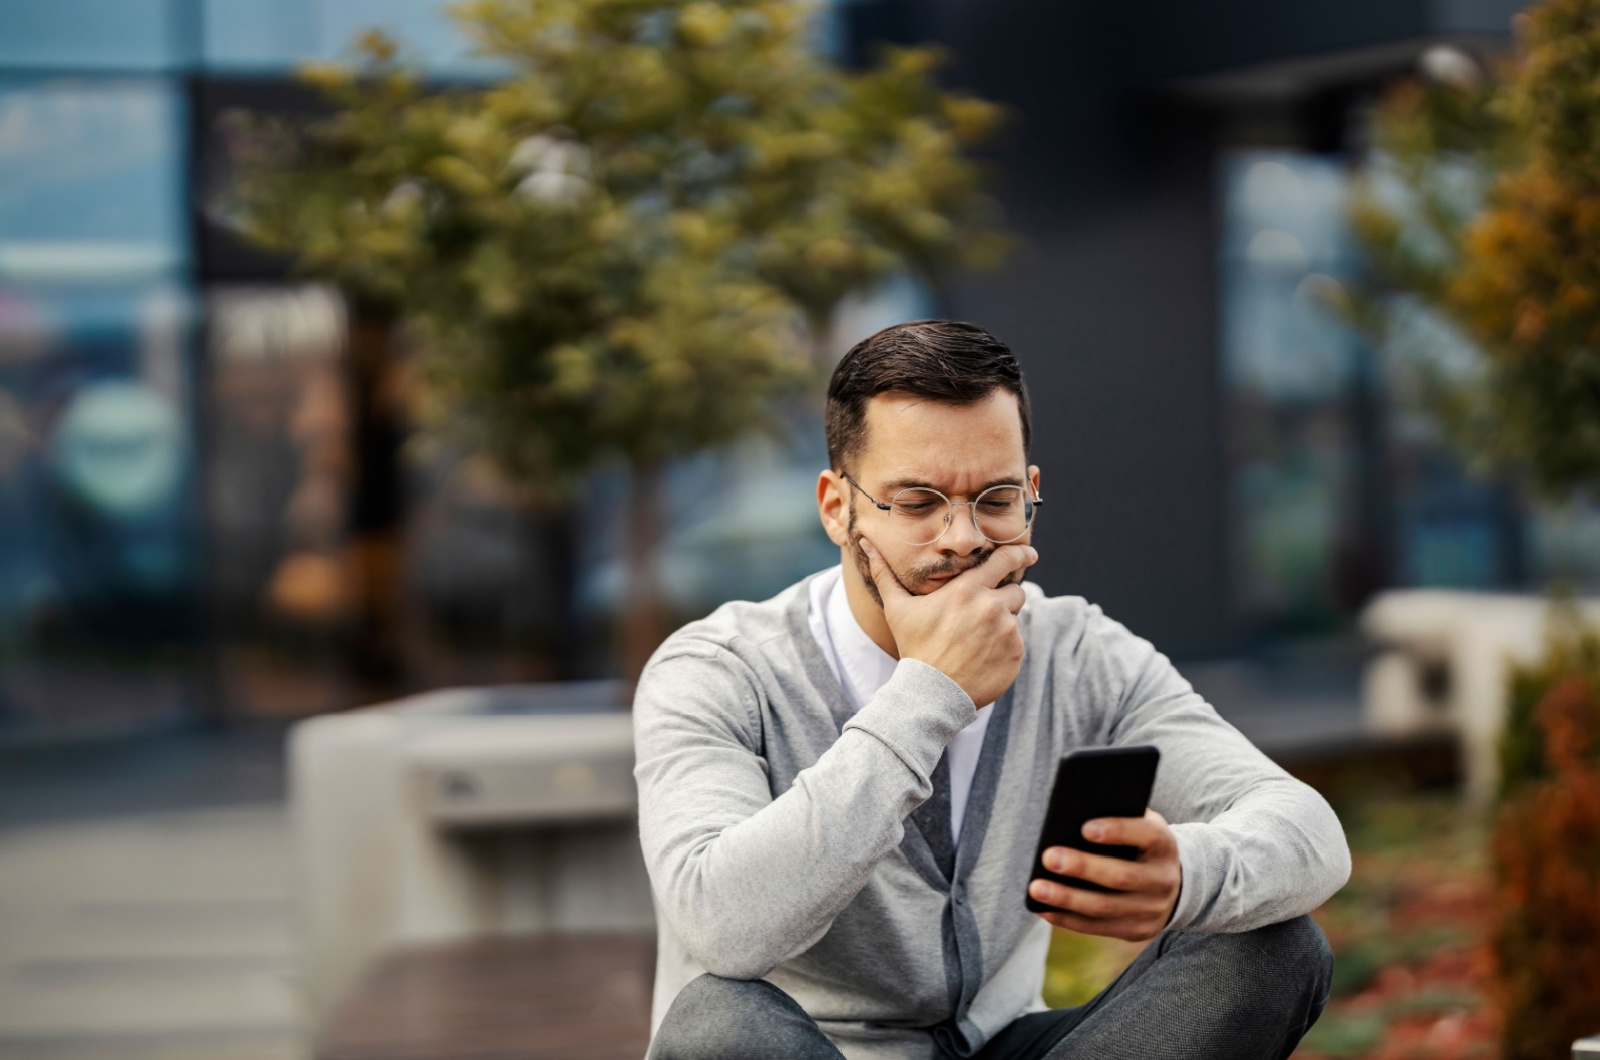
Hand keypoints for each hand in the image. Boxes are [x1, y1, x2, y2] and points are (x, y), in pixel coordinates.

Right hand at [858, 536, 1034, 707]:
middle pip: (1015, 590)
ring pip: (1015, 617)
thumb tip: (864, 543)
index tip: (1029, 553)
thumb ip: (884, 573)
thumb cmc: (914, 648)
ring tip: (976, 640)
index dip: (1019, 553)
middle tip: (980, 616)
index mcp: (968, 589)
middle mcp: (992, 606)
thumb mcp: (898, 608)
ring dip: (1002, 623)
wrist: (931, 693)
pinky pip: (1017, 642)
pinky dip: (1004, 646)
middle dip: (1003, 598)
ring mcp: (1007, 631)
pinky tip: (982, 657)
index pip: (1005, 560)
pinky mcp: (1016, 653)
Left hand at [1028, 809, 1181, 941]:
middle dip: (1082, 867)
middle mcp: (1162, 879)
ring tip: (1036, 888)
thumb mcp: (1139, 825)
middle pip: (1120, 876)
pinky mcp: (1136, 930)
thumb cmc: (1139, 844)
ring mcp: (1151, 909)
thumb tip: (1070, 816)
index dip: (1118, 831)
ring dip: (1067, 899)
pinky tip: (1044, 909)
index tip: (1085, 828)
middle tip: (1048, 857)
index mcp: (1163, 845)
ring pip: (1105, 907)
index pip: (1146, 835)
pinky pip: (1097, 927)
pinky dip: (1067, 918)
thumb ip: (1115, 817)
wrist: (1173, 885)